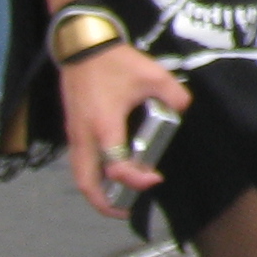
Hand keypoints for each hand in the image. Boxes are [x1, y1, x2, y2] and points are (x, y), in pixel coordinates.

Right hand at [60, 36, 192, 217]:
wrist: (82, 46)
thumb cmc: (114, 61)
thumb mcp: (153, 74)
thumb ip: (174, 95)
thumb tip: (184, 110)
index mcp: (105, 126)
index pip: (116, 166)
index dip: (136, 180)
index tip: (155, 179)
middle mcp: (85, 136)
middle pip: (87, 183)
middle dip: (105, 203)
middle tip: (127, 210)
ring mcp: (75, 134)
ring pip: (79, 175)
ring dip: (97, 191)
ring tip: (119, 197)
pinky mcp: (72, 129)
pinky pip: (79, 163)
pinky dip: (92, 175)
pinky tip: (110, 171)